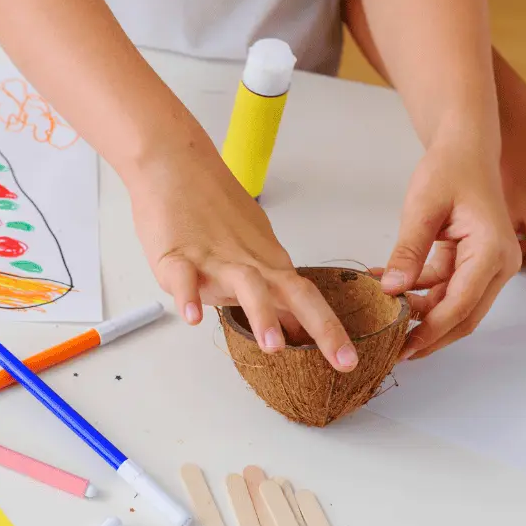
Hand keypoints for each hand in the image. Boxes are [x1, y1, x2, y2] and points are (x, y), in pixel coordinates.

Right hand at [130, 149, 357, 370]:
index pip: (308, 299)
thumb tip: (291, 323)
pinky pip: (185, 278)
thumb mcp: (249, 248)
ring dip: (262, 315)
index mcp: (267, 264)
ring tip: (272, 345)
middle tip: (342, 360)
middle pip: (294, 294)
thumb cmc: (210, 208)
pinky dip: (188, 297)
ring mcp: (215, 259)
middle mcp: (249, 263)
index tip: (349, 360)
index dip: (331, 330)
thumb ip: (267, 285)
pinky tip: (192, 317)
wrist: (176, 166)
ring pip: (246, 286)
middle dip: (323, 328)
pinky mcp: (178, 255)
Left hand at [382, 134, 521, 359]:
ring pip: (456, 308)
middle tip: (393, 353)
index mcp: (492, 251)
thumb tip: (392, 289)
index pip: (460, 305)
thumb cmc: (450, 169)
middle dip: (429, 337)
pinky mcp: (474, 264)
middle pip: (464, 317)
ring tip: (383, 322)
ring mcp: (489, 266)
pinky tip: (388, 292)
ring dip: (421, 317)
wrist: (465, 149)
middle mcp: (500, 265)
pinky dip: (420, 296)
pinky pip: (447, 290)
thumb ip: (408, 251)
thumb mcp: (422, 208)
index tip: (402, 349)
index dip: (430, 331)